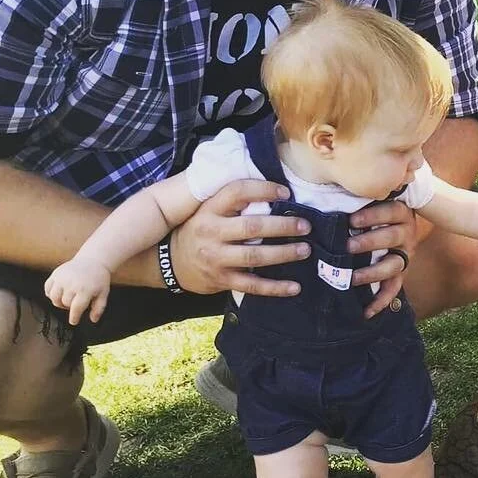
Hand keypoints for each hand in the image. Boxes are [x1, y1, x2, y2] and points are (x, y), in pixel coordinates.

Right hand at [45, 259, 111, 324]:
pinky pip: (47, 288)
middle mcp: (71, 283)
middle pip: (65, 303)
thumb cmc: (99, 280)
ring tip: (68, 299)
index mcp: (85, 289)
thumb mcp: (103, 293)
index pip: (76, 308)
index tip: (74, 321)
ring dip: (59, 302)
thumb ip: (99, 308)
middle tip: (76, 302)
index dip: (74, 317)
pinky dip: (51, 293)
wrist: (93, 261)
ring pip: (54, 297)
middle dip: (70, 306)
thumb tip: (93, 320)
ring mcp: (62, 278)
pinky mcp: (55, 274)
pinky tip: (60, 293)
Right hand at [169, 179, 308, 296]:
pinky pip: (252, 285)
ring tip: (305, 250)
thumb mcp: (207, 209)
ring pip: (254, 256)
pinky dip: (275, 288)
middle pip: (252, 227)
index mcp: (209, 210)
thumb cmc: (199, 229)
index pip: (237, 192)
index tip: (286, 193)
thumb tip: (277, 192)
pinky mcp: (221, 280)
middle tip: (305, 226)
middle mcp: (211, 232)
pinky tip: (294, 287)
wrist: (171, 262)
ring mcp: (215, 259)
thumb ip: (233, 202)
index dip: (263, 190)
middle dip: (282, 226)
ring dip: (283, 253)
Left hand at [348, 200, 418, 317]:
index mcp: (400, 212)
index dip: (372, 216)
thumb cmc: (375, 207)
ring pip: (394, 265)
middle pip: (392, 238)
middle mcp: (406, 233)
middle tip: (347, 246)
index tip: (351, 220)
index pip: (390, 211)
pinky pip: (394, 288)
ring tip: (352, 278)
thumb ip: (355, 196)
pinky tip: (367, 312)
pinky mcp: (401, 271)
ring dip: (373, 272)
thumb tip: (322, 191)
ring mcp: (405, 254)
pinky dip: (382, 301)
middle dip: (369, 243)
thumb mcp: (371, 198)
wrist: (400, 219)